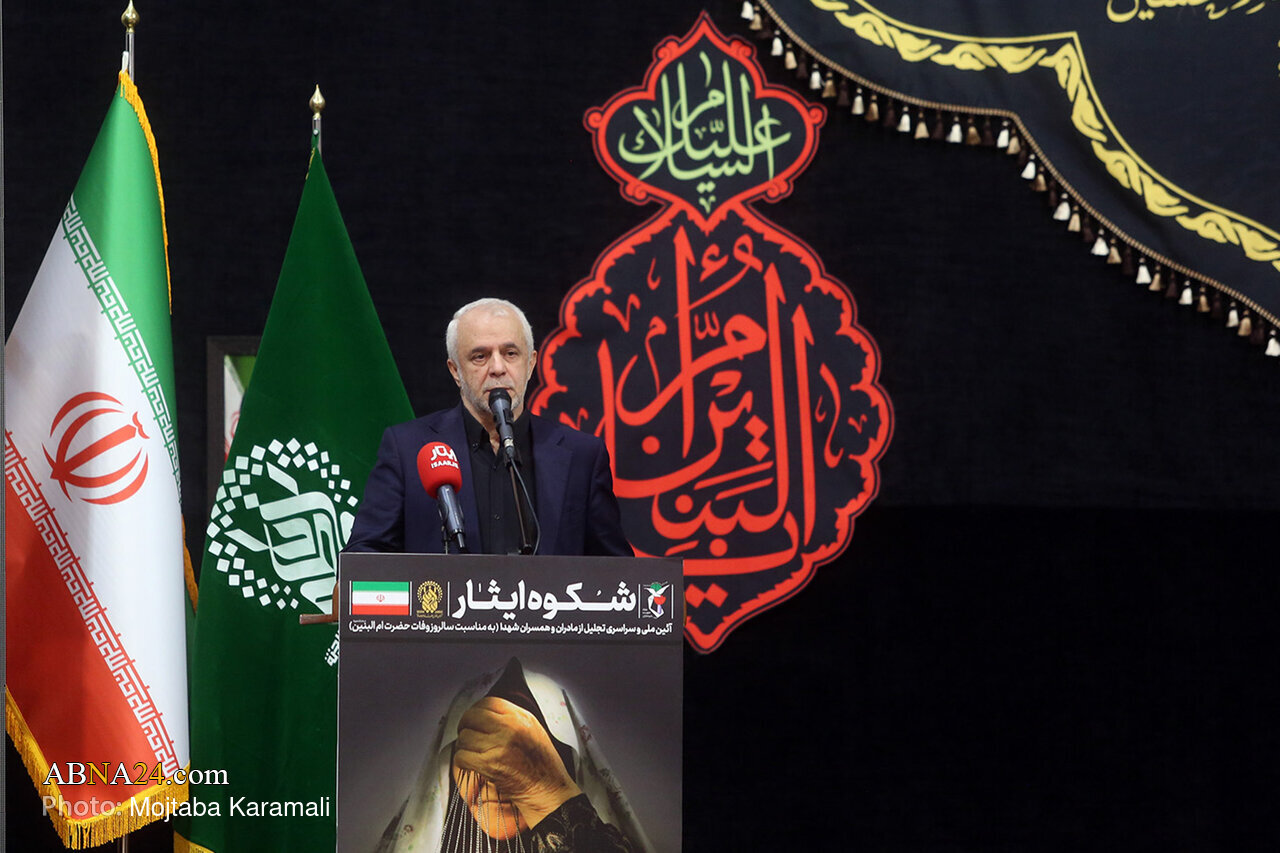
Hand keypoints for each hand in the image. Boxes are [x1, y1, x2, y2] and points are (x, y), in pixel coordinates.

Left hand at [452, 696, 581, 828]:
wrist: (548, 789)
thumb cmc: (542, 763)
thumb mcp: (533, 729)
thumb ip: (511, 718)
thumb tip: (487, 714)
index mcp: (520, 717)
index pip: (487, 702)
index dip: (476, 711)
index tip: (474, 720)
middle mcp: (509, 728)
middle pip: (472, 716)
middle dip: (465, 726)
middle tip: (468, 735)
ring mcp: (498, 745)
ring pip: (464, 737)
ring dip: (464, 746)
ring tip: (472, 753)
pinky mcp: (489, 764)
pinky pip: (462, 756)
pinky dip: (462, 761)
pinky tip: (471, 764)